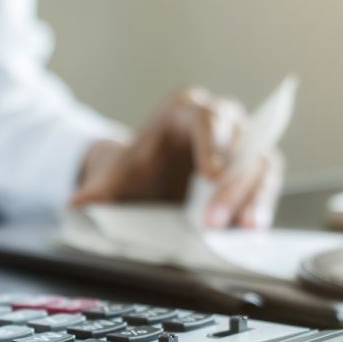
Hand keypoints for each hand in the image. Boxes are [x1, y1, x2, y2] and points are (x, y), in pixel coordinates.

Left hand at [72, 87, 284, 228]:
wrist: (148, 179)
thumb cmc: (138, 169)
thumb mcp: (117, 177)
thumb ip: (99, 189)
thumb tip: (76, 204)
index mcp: (185, 111)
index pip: (206, 118)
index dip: (212, 143)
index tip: (210, 175)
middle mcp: (221, 120)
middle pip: (238, 143)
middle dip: (230, 184)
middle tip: (213, 220)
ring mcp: (241, 145)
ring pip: (261, 163)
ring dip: (254, 196)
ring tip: (244, 228)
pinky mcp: (253, 171)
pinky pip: (266, 183)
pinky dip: (262, 205)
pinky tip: (251, 230)